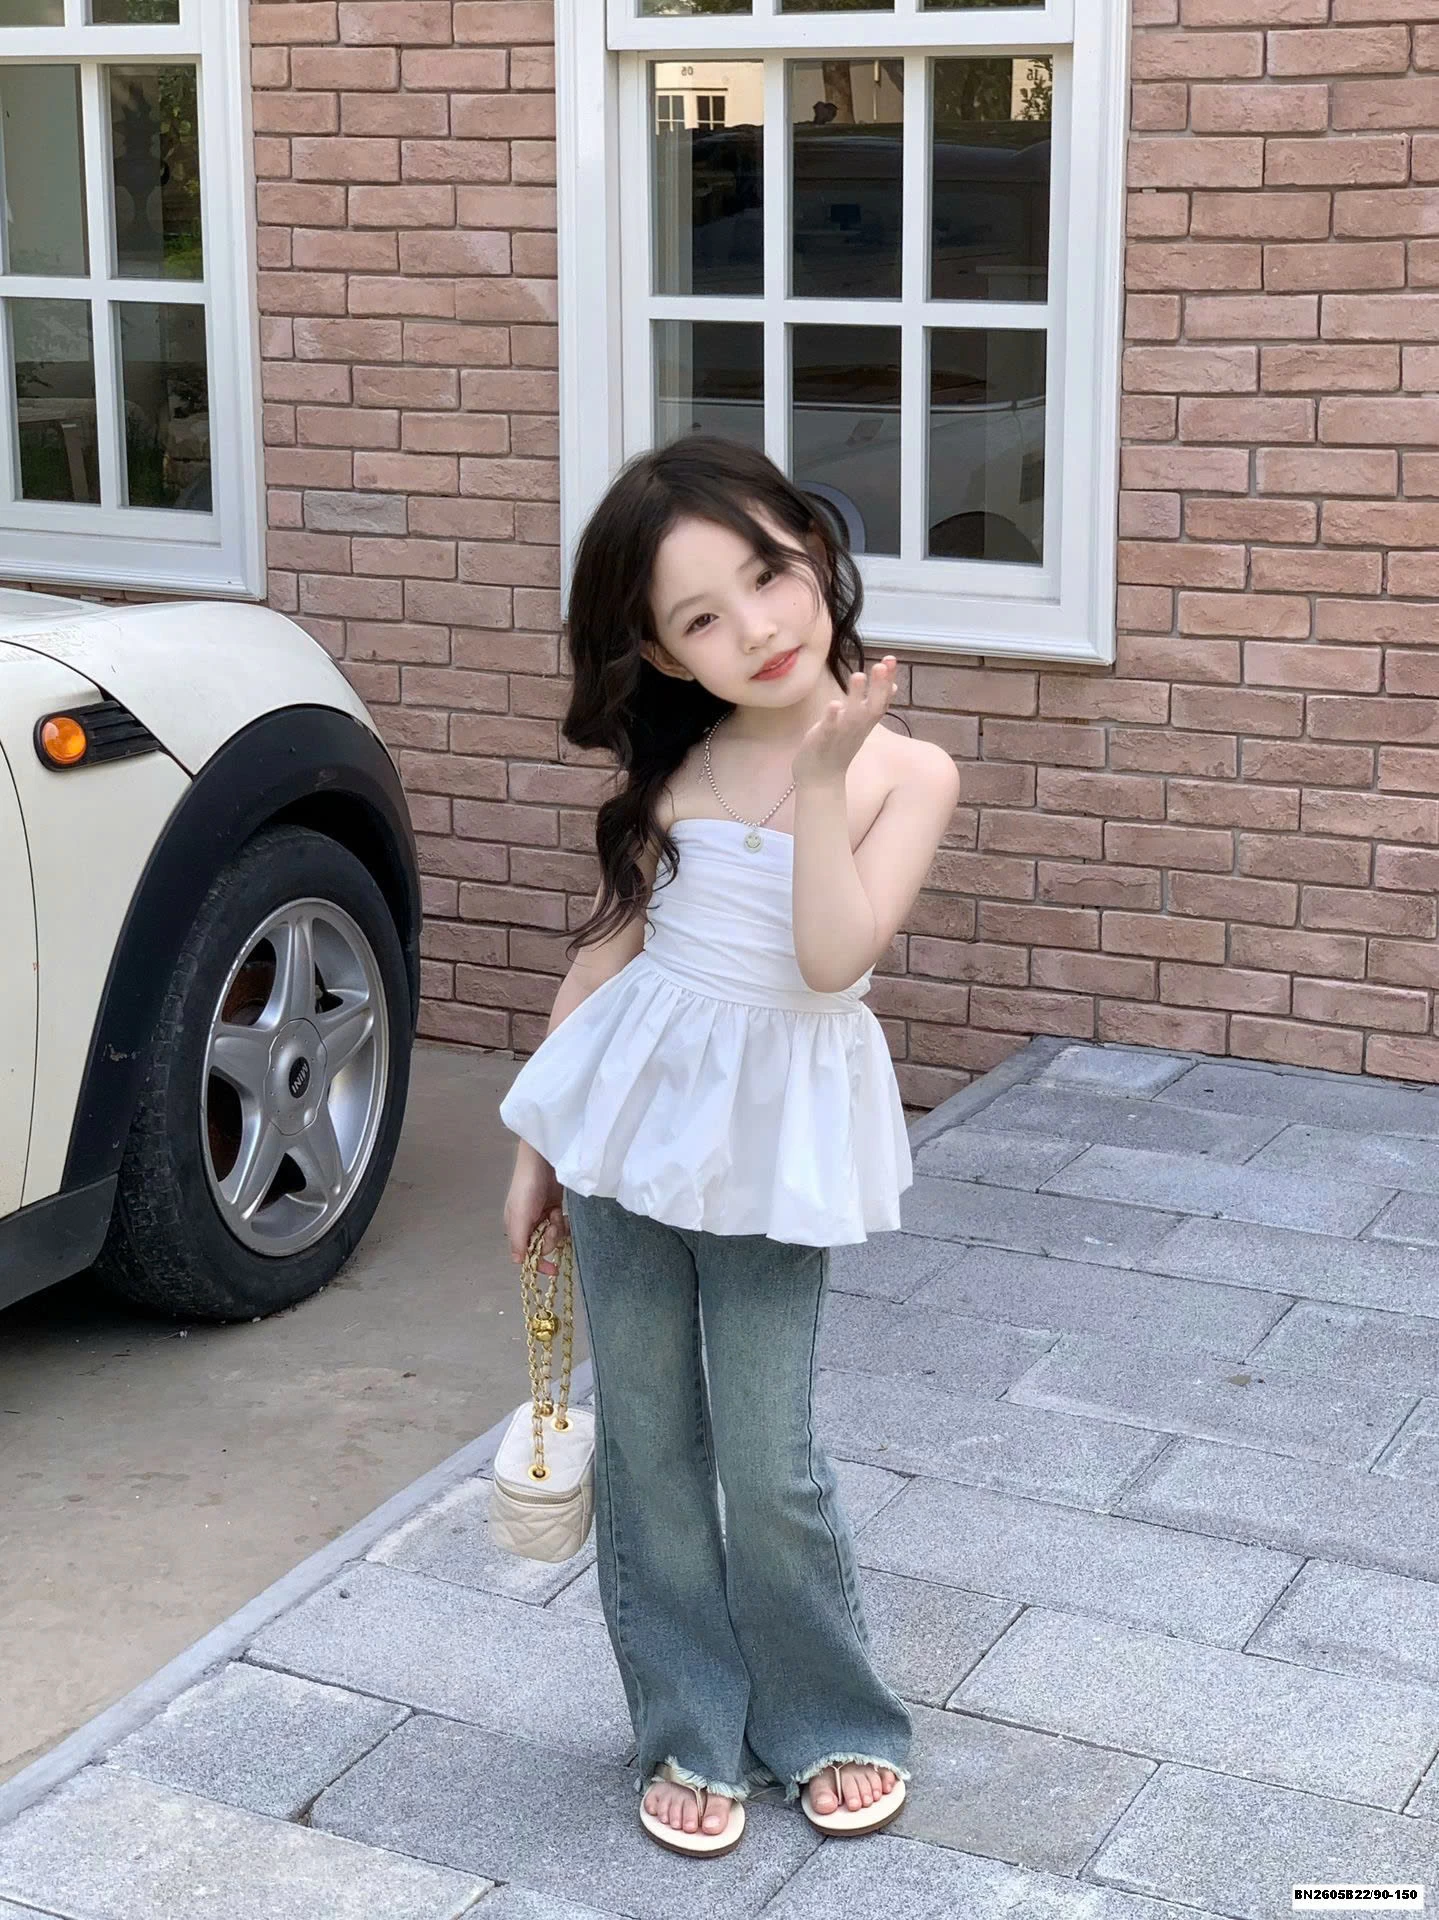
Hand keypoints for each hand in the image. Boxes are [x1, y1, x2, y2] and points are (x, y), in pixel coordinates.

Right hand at [504, 1157, 569, 1268]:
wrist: (543, 1162)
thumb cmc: (527, 1188)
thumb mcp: (520, 1216)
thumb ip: (519, 1240)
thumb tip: (518, 1262)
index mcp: (516, 1228)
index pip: (526, 1254)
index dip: (538, 1264)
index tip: (553, 1270)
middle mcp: (528, 1224)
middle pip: (542, 1246)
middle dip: (550, 1238)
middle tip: (552, 1223)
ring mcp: (542, 1216)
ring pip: (553, 1236)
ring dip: (557, 1229)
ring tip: (557, 1214)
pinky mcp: (554, 1208)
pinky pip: (561, 1225)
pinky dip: (563, 1222)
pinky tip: (562, 1213)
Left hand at [791, 656, 897, 790]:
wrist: (820, 779)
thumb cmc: (838, 746)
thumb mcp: (860, 723)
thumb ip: (874, 704)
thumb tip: (892, 686)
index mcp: (865, 722)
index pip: (881, 699)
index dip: (887, 680)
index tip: (891, 659)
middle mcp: (857, 728)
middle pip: (873, 706)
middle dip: (879, 685)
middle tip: (883, 664)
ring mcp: (841, 735)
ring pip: (853, 716)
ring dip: (856, 696)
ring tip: (858, 675)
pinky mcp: (823, 741)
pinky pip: (830, 729)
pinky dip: (832, 717)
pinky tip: (833, 704)